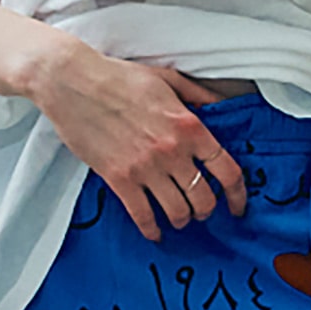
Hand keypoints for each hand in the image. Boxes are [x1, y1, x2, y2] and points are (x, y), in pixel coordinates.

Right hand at [24, 36, 248, 242]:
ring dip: (182, 220)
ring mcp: (146, 168)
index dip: (238, 195)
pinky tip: (155, 232)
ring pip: (177, 212)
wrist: (72, 81)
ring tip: (178, 218)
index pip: (226, 170)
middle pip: (203, 199)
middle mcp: (172, 151)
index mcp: (189, 126)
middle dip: (206, 210)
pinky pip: (144, 217)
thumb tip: (222, 106)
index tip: (238, 207)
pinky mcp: (120, 180)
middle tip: (201, 211)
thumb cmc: (118, 77)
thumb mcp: (167, 79)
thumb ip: (198, 96)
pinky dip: (152, 230)